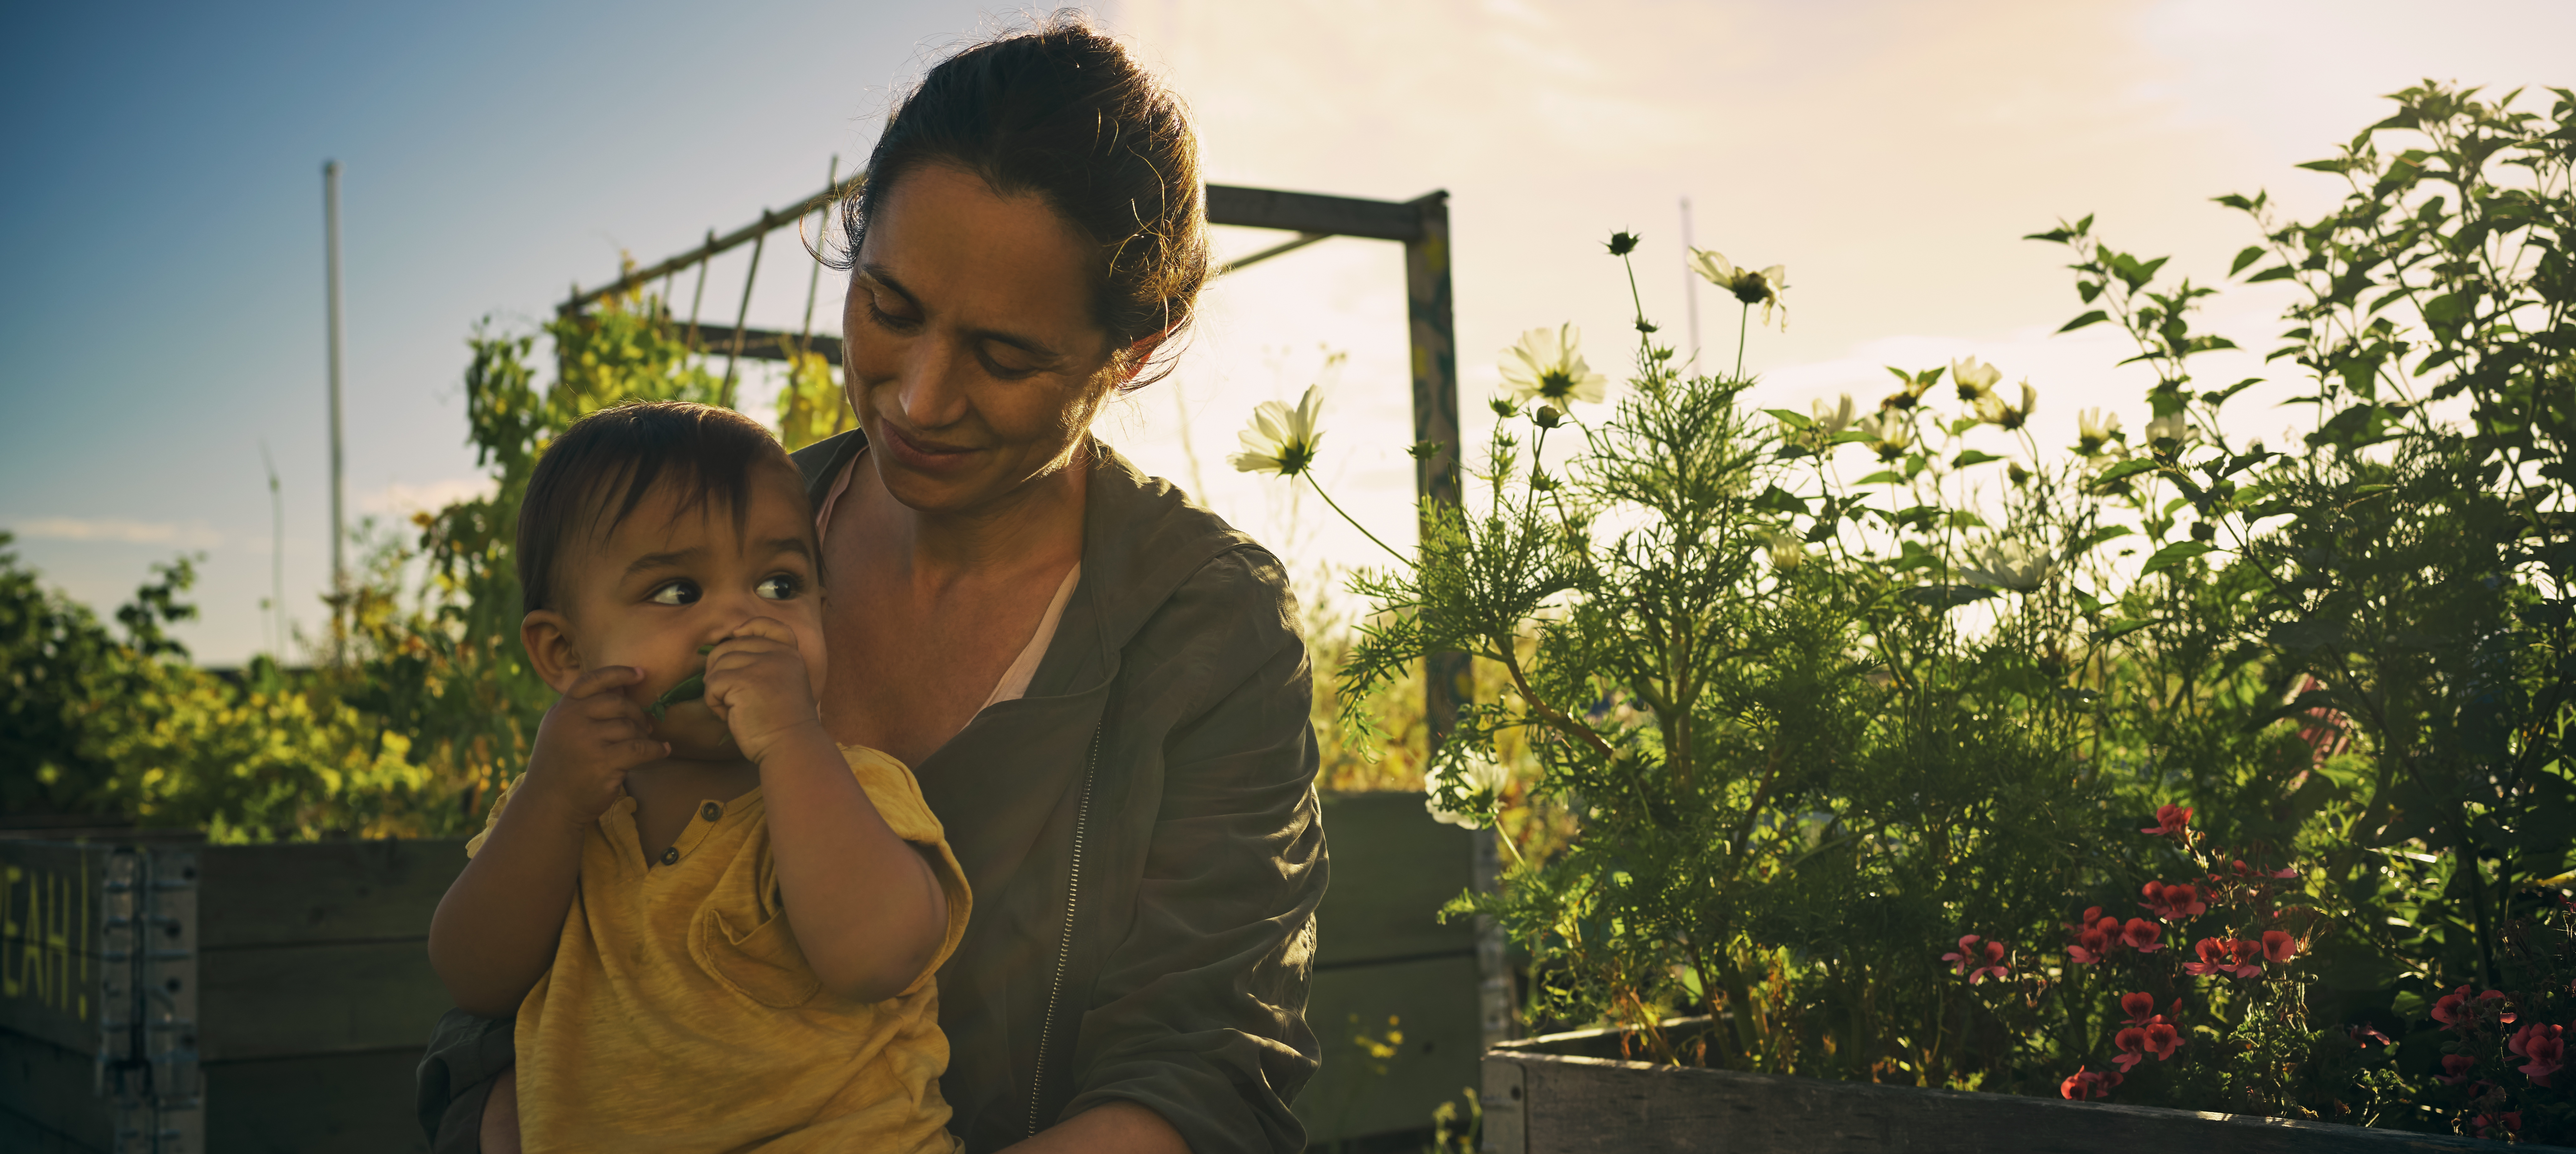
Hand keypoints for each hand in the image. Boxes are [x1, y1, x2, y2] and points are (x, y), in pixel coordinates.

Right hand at [520, 666, 665, 829]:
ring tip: (643, 745)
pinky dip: (655, 749)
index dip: (618, 673)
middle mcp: (571, 720)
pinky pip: (640, 748)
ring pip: (629, 727)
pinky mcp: (603, 762)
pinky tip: (662, 751)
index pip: (591, 681)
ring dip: (642, 736)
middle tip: (643, 726)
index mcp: (562, 710)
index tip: (640, 673)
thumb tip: (621, 688)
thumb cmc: (560, 767)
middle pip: (618, 703)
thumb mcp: (560, 731)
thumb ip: (582, 710)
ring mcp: (586, 741)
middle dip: (635, 714)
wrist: (549, 805)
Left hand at [702, 617, 825, 763]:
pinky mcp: (743, 680)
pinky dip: (714, 703)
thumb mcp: (783, 685)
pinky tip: (730, 716)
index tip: (736, 636)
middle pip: (729, 647)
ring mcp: (761, 665)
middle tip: (731, 697)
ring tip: (734, 709)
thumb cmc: (783, 725)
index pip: (766, 625)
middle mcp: (777, 654)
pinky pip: (712, 684)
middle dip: (720, 671)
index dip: (748, 627)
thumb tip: (725, 652)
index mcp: (789, 654)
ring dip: (716, 690)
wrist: (791, 746)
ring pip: (717, 665)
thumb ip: (765, 665)